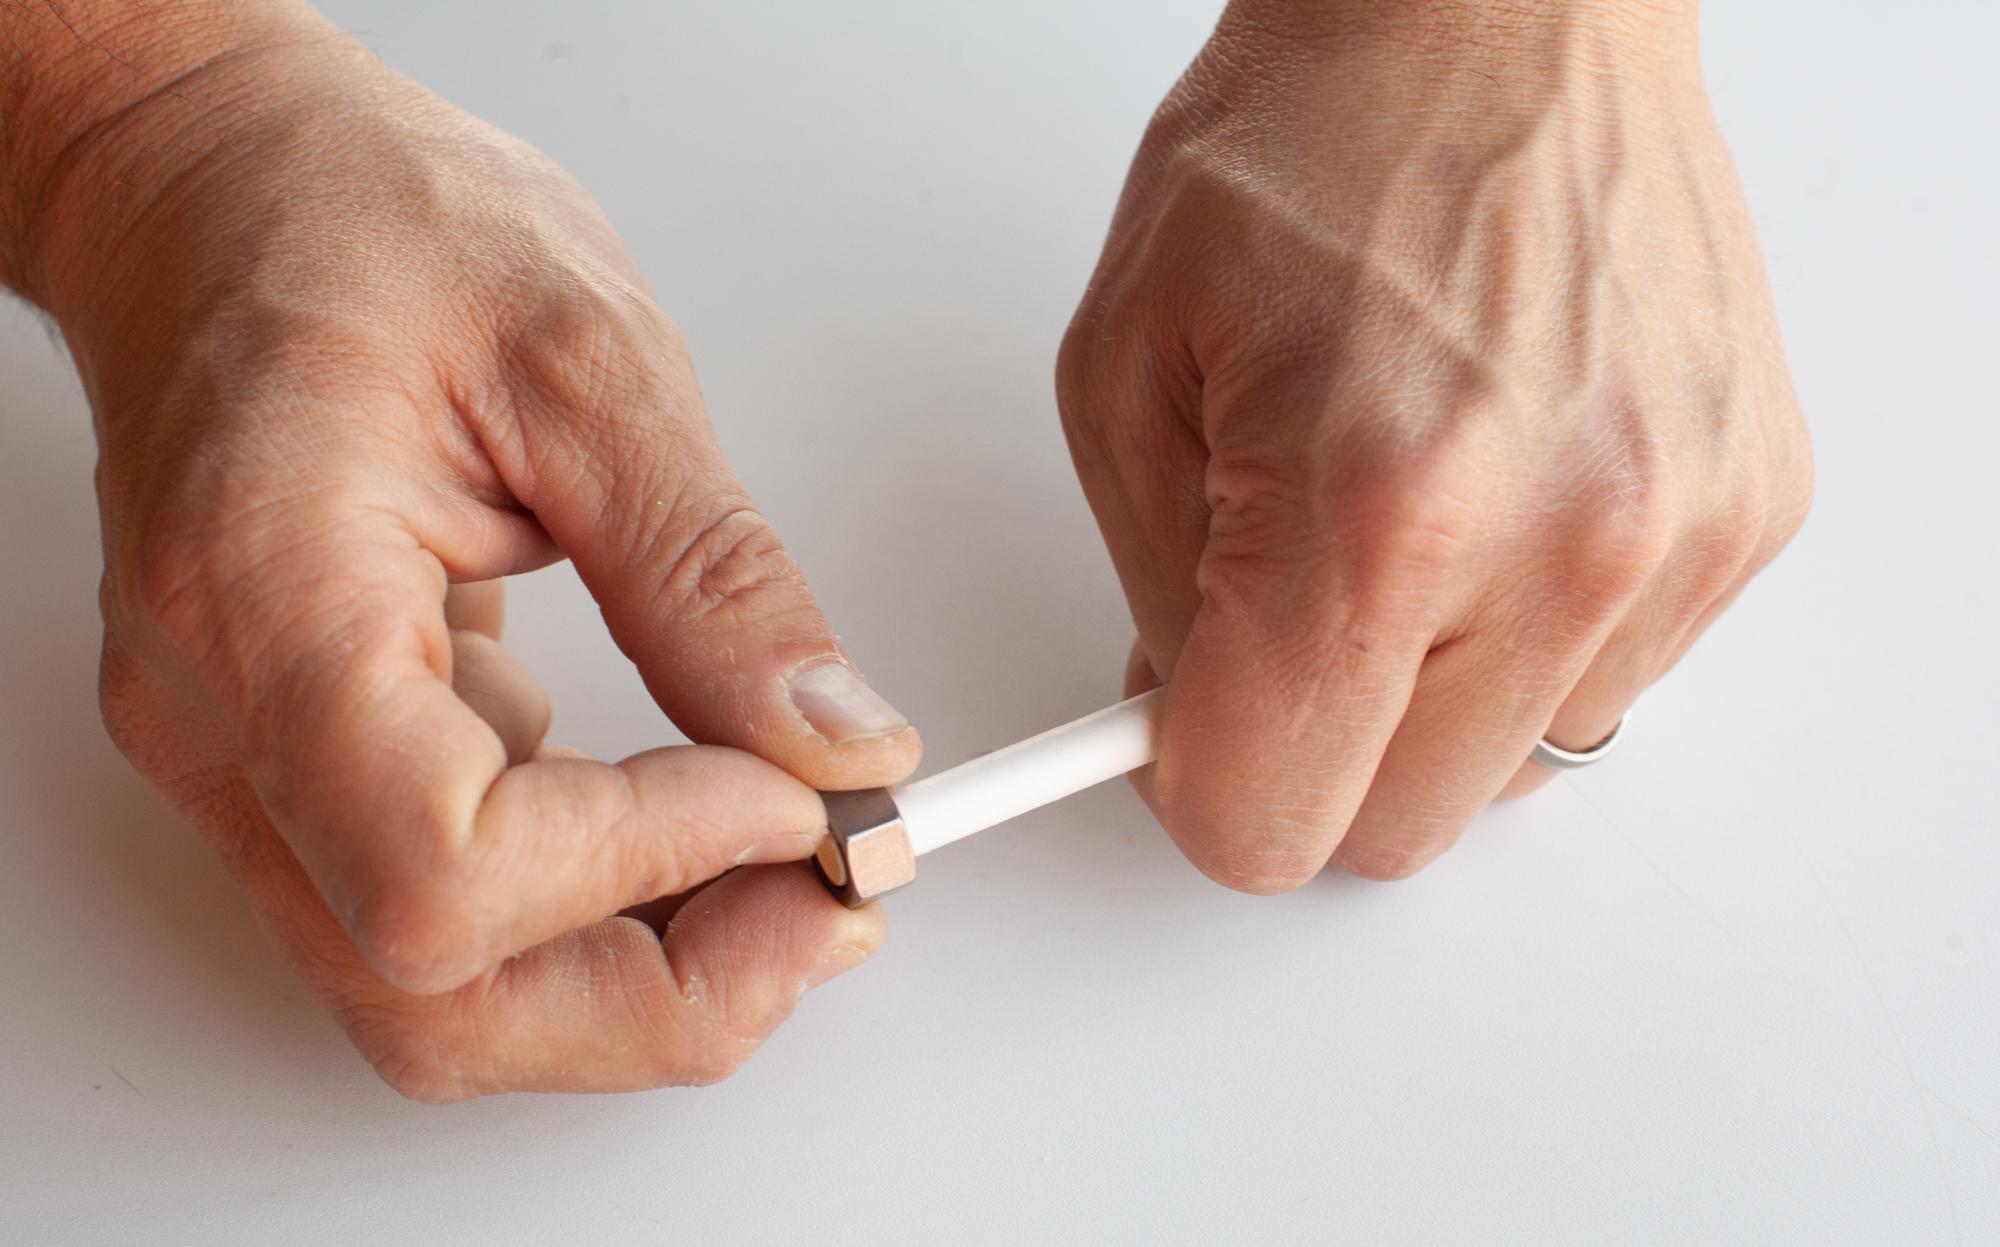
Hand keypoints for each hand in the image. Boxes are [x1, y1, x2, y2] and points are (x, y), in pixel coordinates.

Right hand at [6, 5, 919, 1097]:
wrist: (220, 192)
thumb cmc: (354, 224)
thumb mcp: (587, 359)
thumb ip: (713, 573)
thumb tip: (834, 741)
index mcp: (271, 593)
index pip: (442, 865)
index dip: (646, 865)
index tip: (791, 800)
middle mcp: (228, 720)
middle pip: (433, 993)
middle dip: (668, 990)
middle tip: (830, 896)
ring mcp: (252, 762)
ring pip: (438, 995)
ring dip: (644, 977)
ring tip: (788, 865)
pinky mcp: (308, 765)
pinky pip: (451, 917)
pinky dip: (600, 913)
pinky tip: (703, 828)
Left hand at [1056, 0, 1810, 888]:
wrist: (1497, 7)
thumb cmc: (1314, 142)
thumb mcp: (1129, 368)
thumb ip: (1154, 590)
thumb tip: (1191, 729)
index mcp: (1377, 508)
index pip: (1272, 821)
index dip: (1204, 788)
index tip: (1188, 737)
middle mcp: (1561, 538)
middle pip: (1396, 830)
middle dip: (1314, 749)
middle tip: (1282, 616)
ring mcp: (1676, 531)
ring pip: (1511, 770)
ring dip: (1433, 692)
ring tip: (1403, 520)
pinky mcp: (1748, 511)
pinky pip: (1613, 678)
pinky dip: (1535, 628)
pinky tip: (1500, 490)